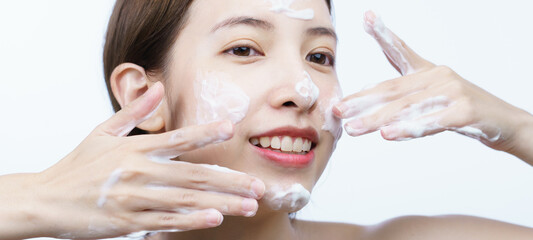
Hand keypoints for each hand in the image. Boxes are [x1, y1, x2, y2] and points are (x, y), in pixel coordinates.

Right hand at [4, 82, 264, 238]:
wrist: (46, 200)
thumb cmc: (77, 166)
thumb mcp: (103, 131)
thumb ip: (134, 111)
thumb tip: (157, 86)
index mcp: (134, 147)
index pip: (177, 138)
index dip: (205, 133)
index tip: (231, 129)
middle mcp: (138, 171)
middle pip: (192, 175)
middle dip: (229, 181)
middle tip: (257, 186)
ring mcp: (134, 198)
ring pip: (185, 200)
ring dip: (221, 202)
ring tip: (248, 205)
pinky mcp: (128, 221)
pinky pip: (165, 221)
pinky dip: (191, 220)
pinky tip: (214, 218)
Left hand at [333, 11, 532, 160]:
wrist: (503, 124)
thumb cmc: (461, 110)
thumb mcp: (430, 97)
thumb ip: (401, 96)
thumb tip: (364, 96)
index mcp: (427, 70)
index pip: (400, 51)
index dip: (383, 34)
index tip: (366, 17)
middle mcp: (438, 75)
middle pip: (393, 89)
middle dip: (362, 102)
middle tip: (338, 111)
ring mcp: (452, 91)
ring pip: (407, 107)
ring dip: (377, 119)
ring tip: (354, 129)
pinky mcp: (464, 111)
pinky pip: (431, 121)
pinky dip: (409, 128)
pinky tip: (389, 134)